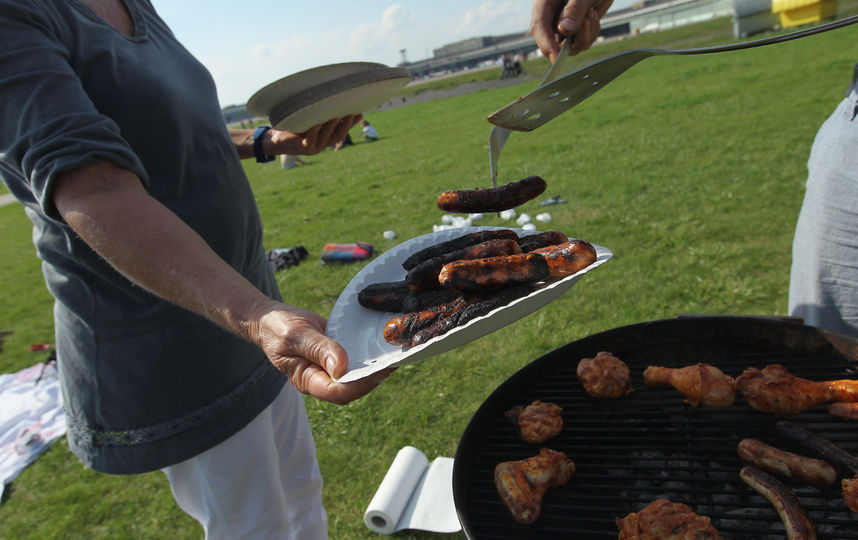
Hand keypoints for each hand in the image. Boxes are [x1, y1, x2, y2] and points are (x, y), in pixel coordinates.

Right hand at [249, 299, 391, 404]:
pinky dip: (370, 353)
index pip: (337, 392)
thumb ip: (318, 350)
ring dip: (376, 366)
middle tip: (395, 360)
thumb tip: (341, 368)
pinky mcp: (337, 354)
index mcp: (307, 380)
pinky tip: (384, 343)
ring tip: (396, 352)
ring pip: (358, 375)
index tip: (379, 370)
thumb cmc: (278, 327)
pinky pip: (356, 358)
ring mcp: (330, 367)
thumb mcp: (295, 335)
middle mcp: (321, 378)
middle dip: (374, 377)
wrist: (271, 318)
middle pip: (352, 388)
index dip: (360, 385)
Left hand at [267, 114, 361, 155]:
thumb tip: (326, 95)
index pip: (341, 130)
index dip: (351, 123)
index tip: (360, 113)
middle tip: (352, 114)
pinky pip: (311, 140)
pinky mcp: (303, 148)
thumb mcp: (308, 119)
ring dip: (331, 128)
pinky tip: (317, 125)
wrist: (276, 138)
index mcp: (325, 137)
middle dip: (346, 125)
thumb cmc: (292, 127)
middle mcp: (321, 144)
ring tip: (336, 117)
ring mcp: (313, 147)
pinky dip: (314, 132)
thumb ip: (318, 113)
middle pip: (338, 136)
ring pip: (326, 138)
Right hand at [531, 0, 613, 60]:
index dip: (546, 43)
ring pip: (571, 46)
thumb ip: (574, 10)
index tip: (556, 58)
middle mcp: (551, 19)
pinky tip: (593, 14)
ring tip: (592, 13)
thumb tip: (565, 30)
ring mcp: (562, 27)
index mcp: (544, 5)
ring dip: (586, 34)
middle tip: (587, 21)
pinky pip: (582, 42)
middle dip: (574, 39)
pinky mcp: (574, 31)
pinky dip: (591, 31)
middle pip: (554, 43)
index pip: (539, 28)